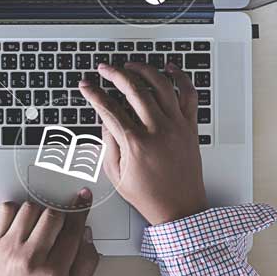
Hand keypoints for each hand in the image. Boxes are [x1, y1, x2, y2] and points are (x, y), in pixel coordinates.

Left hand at [0, 192, 98, 275]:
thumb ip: (86, 264)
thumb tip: (86, 234)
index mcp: (53, 274)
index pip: (73, 232)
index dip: (80, 211)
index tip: (83, 198)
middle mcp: (31, 259)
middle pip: (53, 216)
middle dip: (61, 214)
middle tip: (59, 222)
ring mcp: (10, 248)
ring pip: (30, 209)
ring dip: (39, 211)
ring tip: (39, 225)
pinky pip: (6, 209)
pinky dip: (16, 209)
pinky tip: (21, 221)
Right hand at [80, 62, 206, 225]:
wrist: (182, 210)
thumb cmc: (149, 196)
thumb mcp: (116, 173)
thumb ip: (108, 142)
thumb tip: (105, 118)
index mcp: (136, 143)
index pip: (109, 108)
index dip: (93, 93)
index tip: (86, 86)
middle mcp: (158, 130)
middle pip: (133, 90)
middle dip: (114, 74)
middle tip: (104, 69)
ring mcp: (177, 126)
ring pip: (160, 86)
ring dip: (143, 70)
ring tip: (130, 65)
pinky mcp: (190, 127)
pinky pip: (188, 95)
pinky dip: (179, 78)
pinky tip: (169, 69)